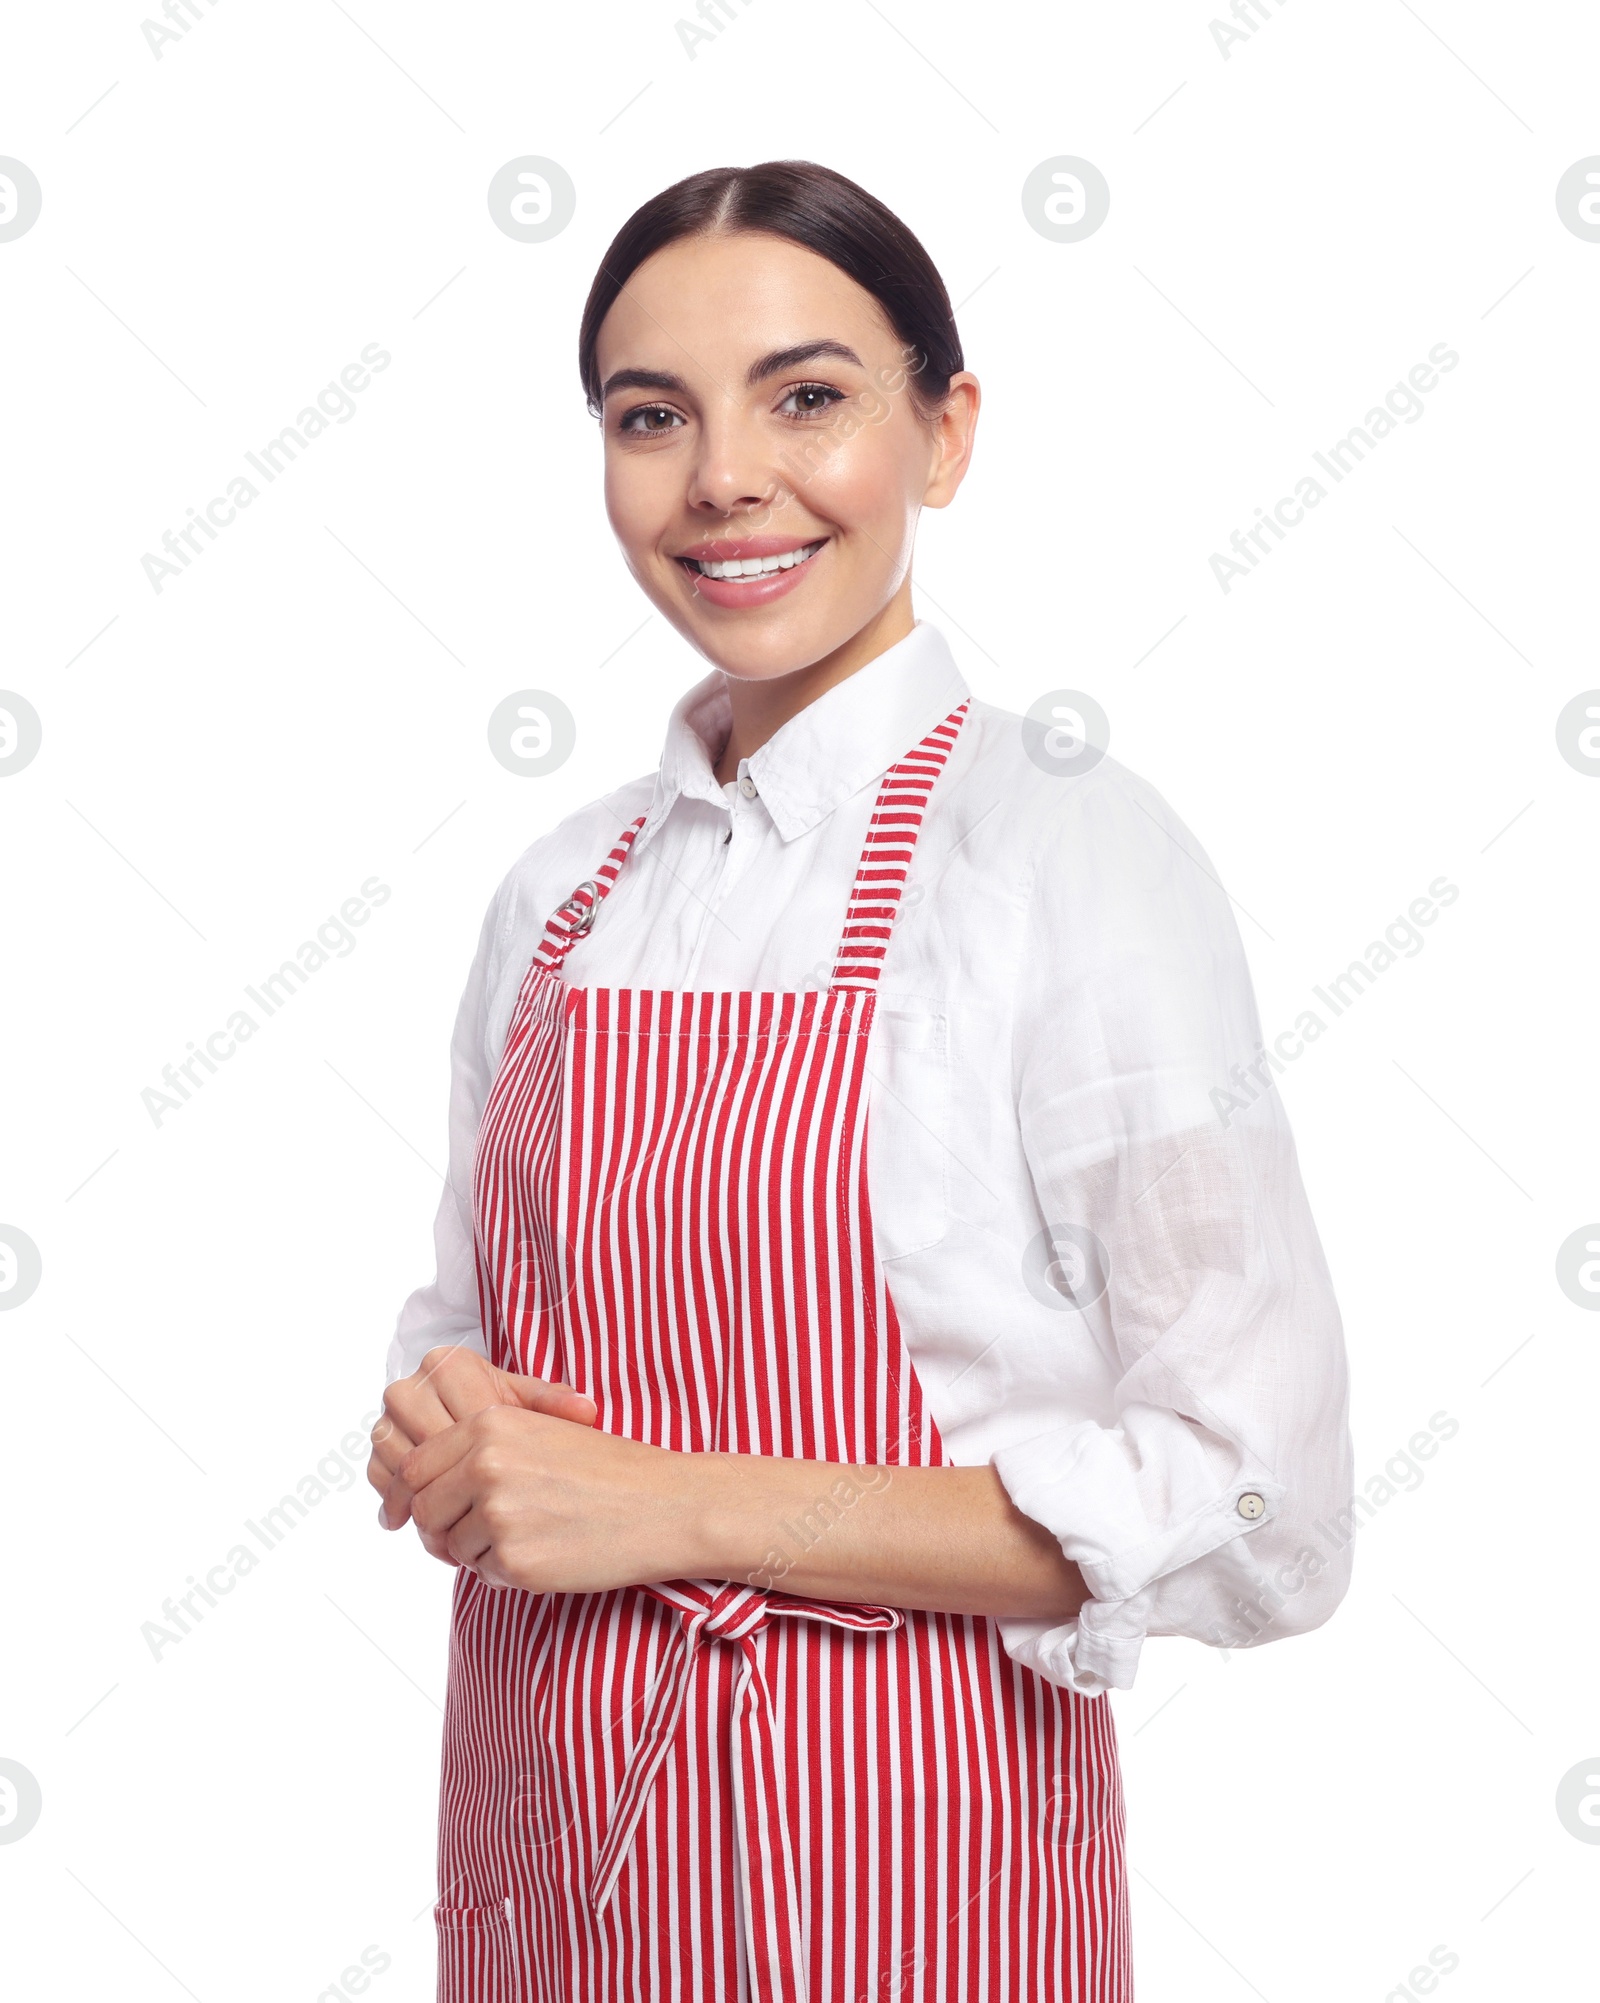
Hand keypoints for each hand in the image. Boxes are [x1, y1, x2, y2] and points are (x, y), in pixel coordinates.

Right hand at [367, 1345, 596, 1532]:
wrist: (472, 1410)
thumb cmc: (510, 1411)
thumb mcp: (532, 1404)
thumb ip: (555, 1405)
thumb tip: (587, 1410)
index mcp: (450, 1365)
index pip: (466, 1420)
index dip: (492, 1461)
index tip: (512, 1489)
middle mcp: (413, 1384)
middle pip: (432, 1449)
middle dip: (459, 1490)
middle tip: (482, 1525)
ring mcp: (388, 1414)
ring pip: (404, 1466)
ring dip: (431, 1503)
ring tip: (460, 1534)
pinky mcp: (378, 1442)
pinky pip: (383, 1477)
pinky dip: (405, 1504)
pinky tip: (436, 1526)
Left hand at [399, 1404, 706, 1593]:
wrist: (664, 1504)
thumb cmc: (609, 1469)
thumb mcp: (540, 1430)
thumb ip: (480, 1448)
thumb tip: (419, 1483)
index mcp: (490, 1424)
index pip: (416, 1467)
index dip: (421, 1493)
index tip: (434, 1508)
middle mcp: (486, 1465)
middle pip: (423, 1508)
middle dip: (441, 1526)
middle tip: (476, 1533)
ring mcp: (498, 1514)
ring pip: (451, 1545)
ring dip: (478, 1549)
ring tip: (531, 1535)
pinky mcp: (515, 1560)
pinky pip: (484, 1574)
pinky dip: (507, 1572)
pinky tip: (548, 1552)